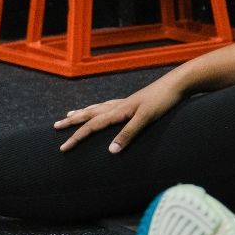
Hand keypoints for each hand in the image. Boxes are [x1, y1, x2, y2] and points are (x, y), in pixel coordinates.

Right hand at [53, 77, 183, 152]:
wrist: (179, 83)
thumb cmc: (164, 100)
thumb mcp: (146, 119)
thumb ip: (129, 134)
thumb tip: (110, 151)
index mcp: (119, 111)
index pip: (92, 126)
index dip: (76, 137)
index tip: (62, 148)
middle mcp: (119, 105)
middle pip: (90, 113)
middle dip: (73, 121)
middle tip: (56, 126)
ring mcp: (126, 102)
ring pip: (98, 107)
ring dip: (83, 112)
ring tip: (71, 114)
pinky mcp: (134, 102)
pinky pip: (109, 105)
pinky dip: (99, 108)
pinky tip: (102, 109)